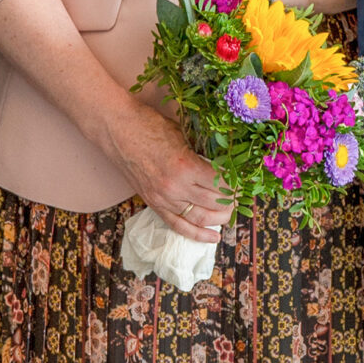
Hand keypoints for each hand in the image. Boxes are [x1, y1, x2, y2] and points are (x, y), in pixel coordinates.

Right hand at [103, 101, 232, 244]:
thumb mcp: (183, 134)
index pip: (222, 184)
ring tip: (232, 213)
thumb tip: (226, 163)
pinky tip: (213, 237)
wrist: (116, 129)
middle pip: (215, 203)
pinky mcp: (153, 204)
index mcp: (186, 166)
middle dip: (233, 201)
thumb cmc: (150, 125)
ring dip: (220, 217)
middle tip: (243, 195)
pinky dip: (197, 234)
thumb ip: (202, 153)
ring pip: (200, 217)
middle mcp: (176, 187)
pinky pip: (178, 225)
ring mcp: (163, 198)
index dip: (238, 185)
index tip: (247, 181)